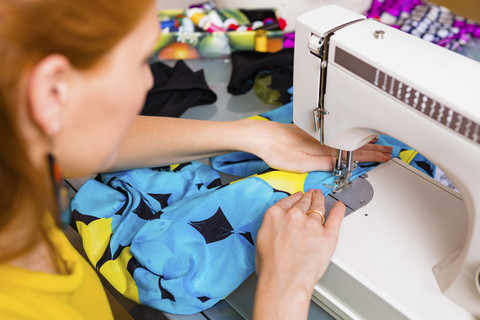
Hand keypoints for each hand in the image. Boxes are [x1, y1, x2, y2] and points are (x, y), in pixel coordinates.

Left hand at [244, 120, 391, 172]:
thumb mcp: (301, 163)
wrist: (261, 137)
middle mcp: (324, 139)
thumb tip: (339, 165)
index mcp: (324, 147)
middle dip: (372, 148)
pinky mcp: (311, 133)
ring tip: (377, 143)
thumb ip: (322, 164)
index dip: (371, 156)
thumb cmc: (276, 149)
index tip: (384, 156)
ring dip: (363, 142)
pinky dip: (350, 137)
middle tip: (388, 150)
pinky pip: (338, 135)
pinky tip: (351, 137)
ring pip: (347, 139)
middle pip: (353, 144)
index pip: (354, 153)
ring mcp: (318, 135)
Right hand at [253, 189, 344, 319]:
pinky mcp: (327, 235)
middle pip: (304, 202)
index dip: (294, 197)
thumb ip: (272, 226)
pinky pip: (336, 218)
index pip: (287, 201)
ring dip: (320, 201)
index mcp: (275, 216)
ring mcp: (312, 224)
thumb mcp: (262, 239)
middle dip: (308, 197)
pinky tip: (339, 206)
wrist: (283, 281)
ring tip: (321, 198)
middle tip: (311, 194)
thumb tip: (278, 226)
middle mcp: (294, 216)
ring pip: (318, 208)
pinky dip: (339, 210)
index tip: (298, 196)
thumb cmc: (271, 268)